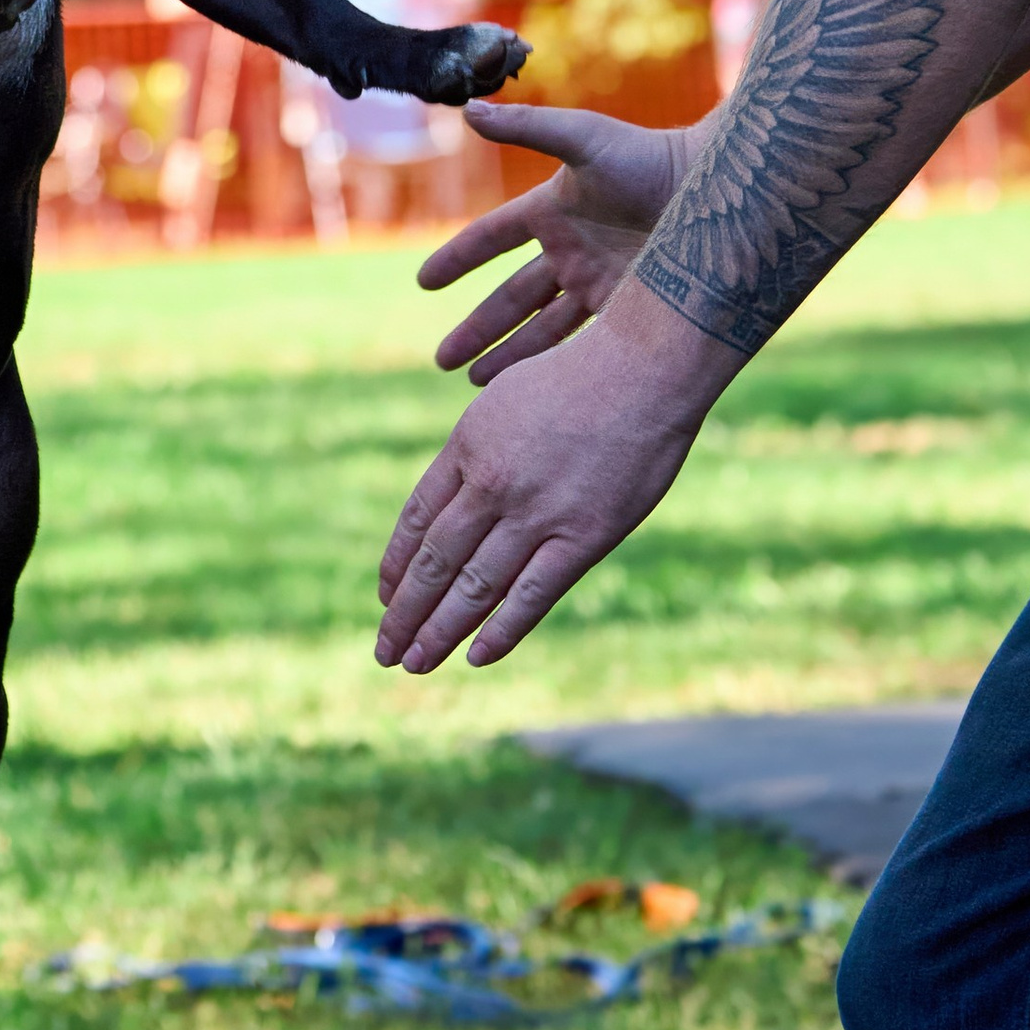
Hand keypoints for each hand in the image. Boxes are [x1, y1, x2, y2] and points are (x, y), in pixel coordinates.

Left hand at [375, 289, 725, 672]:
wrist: (644, 367)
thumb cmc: (579, 377)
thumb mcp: (504, 400)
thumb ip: (476, 452)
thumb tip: (454, 497)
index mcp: (467, 447)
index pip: (417, 520)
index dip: (397, 563)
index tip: (384, 595)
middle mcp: (492, 484)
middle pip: (435, 561)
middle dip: (405, 611)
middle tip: (384, 649)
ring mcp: (537, 512)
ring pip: (475, 585)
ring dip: (438, 630)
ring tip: (413, 663)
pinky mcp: (585, 536)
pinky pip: (533, 595)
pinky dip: (502, 629)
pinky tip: (475, 656)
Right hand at [417, 101, 699, 383]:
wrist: (719, 192)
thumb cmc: (651, 156)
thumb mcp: (582, 138)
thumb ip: (526, 128)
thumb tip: (467, 108)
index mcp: (551, 211)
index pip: (490, 239)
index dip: (457, 259)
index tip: (423, 281)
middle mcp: (570, 250)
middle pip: (510, 299)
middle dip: (476, 330)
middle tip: (443, 361)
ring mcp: (598, 281)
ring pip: (541, 329)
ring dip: (509, 356)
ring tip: (477, 383)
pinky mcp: (627, 307)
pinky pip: (582, 343)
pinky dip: (556, 366)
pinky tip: (534, 389)